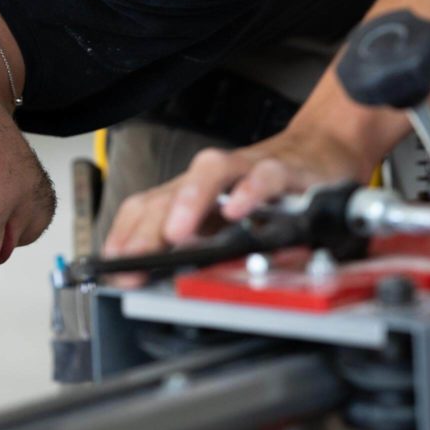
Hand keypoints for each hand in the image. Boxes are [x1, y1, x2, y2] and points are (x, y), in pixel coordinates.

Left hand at [101, 128, 367, 285]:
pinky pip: (264, 176)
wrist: (319, 152)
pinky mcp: (284, 170)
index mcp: (190, 195)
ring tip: (174, 234)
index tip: (110, 265)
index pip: (145, 207)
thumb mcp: (223, 222)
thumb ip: (195, 247)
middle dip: (146, 229)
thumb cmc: (265, 190)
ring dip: (188, 202)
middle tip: (132, 260)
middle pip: (169, 194)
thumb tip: (158, 278)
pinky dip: (249, 192)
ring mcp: (245, 170)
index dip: (125, 235)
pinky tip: (237, 212)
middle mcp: (210, 180)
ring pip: (210, 173)